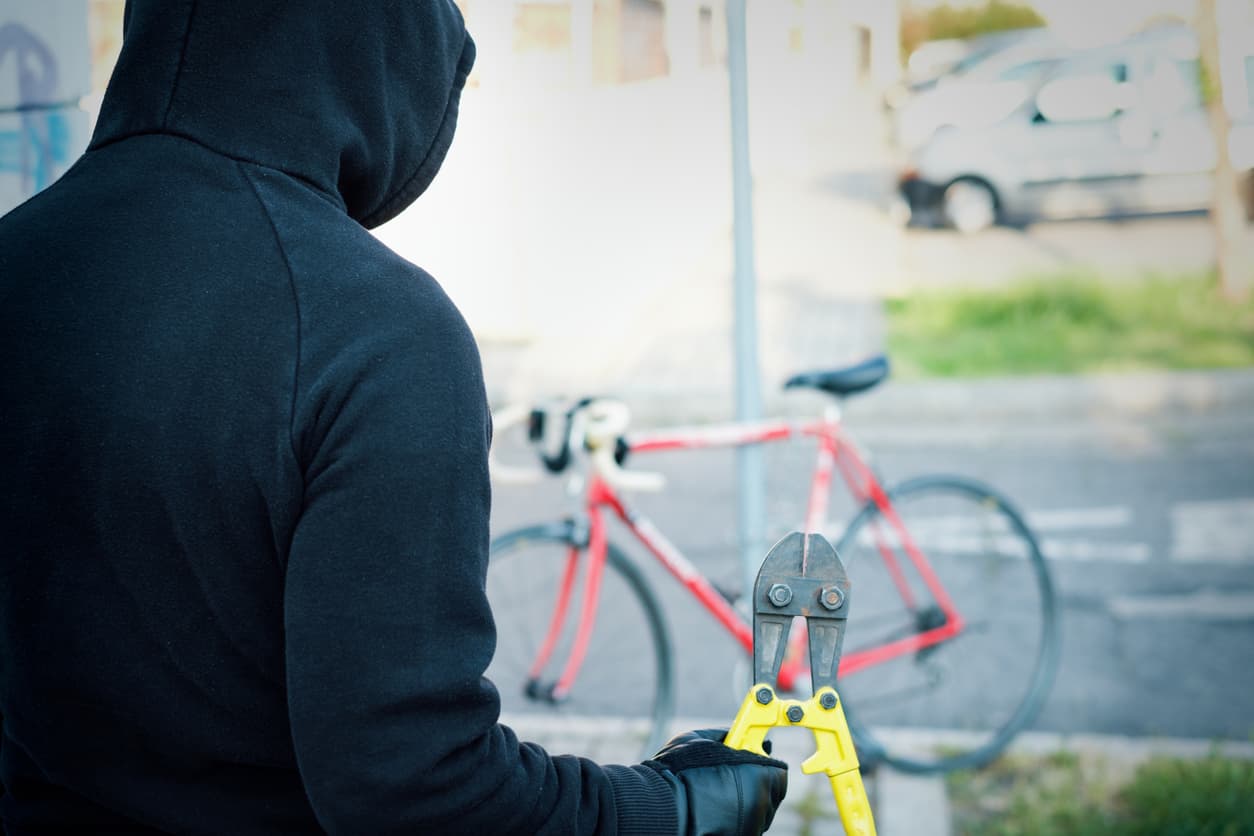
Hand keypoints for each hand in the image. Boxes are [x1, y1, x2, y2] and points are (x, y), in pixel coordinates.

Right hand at [643, 728, 787, 835]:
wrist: (662, 807)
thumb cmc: (679, 771)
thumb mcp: (701, 739)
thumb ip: (724, 736)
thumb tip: (735, 733)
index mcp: (759, 776)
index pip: (777, 771)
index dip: (762, 764)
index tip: (748, 758)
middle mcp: (761, 805)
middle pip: (768, 792)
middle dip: (753, 782)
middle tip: (729, 775)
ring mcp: (751, 826)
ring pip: (756, 810)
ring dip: (743, 801)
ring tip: (715, 792)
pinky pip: (744, 824)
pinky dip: (734, 817)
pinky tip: (713, 808)